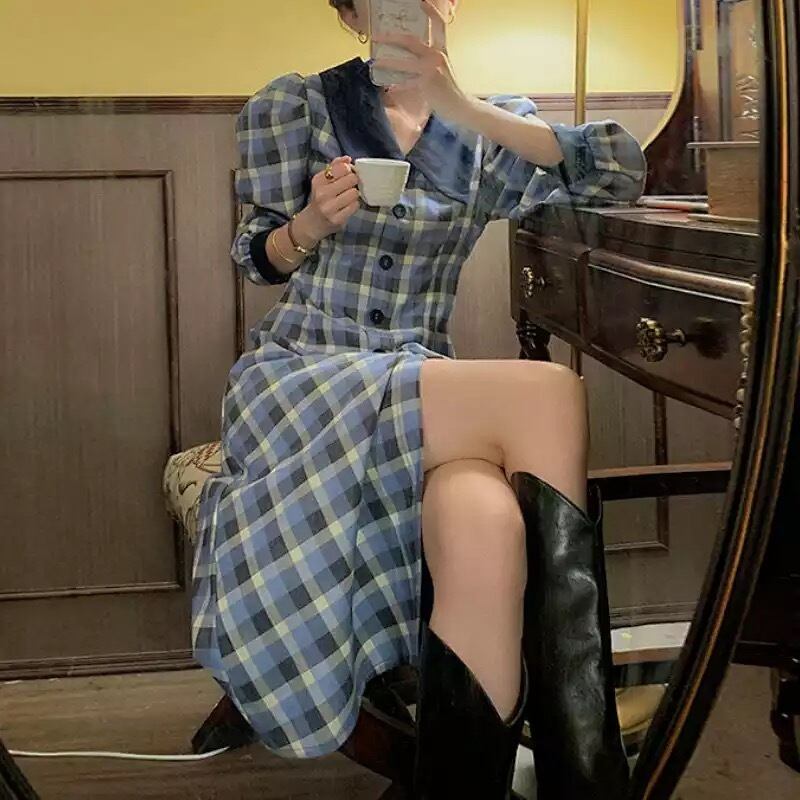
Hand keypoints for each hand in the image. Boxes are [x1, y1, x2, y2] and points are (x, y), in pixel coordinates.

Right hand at [296, 156, 359, 241]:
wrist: (311, 223)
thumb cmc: (320, 199)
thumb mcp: (322, 181)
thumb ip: (335, 167)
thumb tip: (347, 158)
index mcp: (318, 181)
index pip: (342, 167)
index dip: (349, 170)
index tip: (347, 175)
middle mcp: (322, 193)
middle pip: (351, 179)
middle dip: (353, 182)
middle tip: (349, 187)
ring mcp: (329, 207)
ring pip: (354, 193)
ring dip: (354, 194)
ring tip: (347, 197)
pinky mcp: (337, 219)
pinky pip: (355, 206)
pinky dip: (354, 205)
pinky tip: (347, 206)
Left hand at [372, 0, 469, 120]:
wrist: (460, 106)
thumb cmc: (448, 88)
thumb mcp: (441, 68)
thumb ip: (428, 59)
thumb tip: (408, 55)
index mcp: (441, 50)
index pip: (438, 24)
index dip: (431, 11)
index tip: (421, 2)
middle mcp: (437, 56)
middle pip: (411, 41)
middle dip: (391, 37)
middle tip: (376, 36)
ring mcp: (432, 69)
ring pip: (405, 62)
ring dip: (388, 62)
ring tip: (375, 62)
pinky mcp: (427, 84)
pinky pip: (407, 83)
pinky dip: (396, 85)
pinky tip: (388, 87)